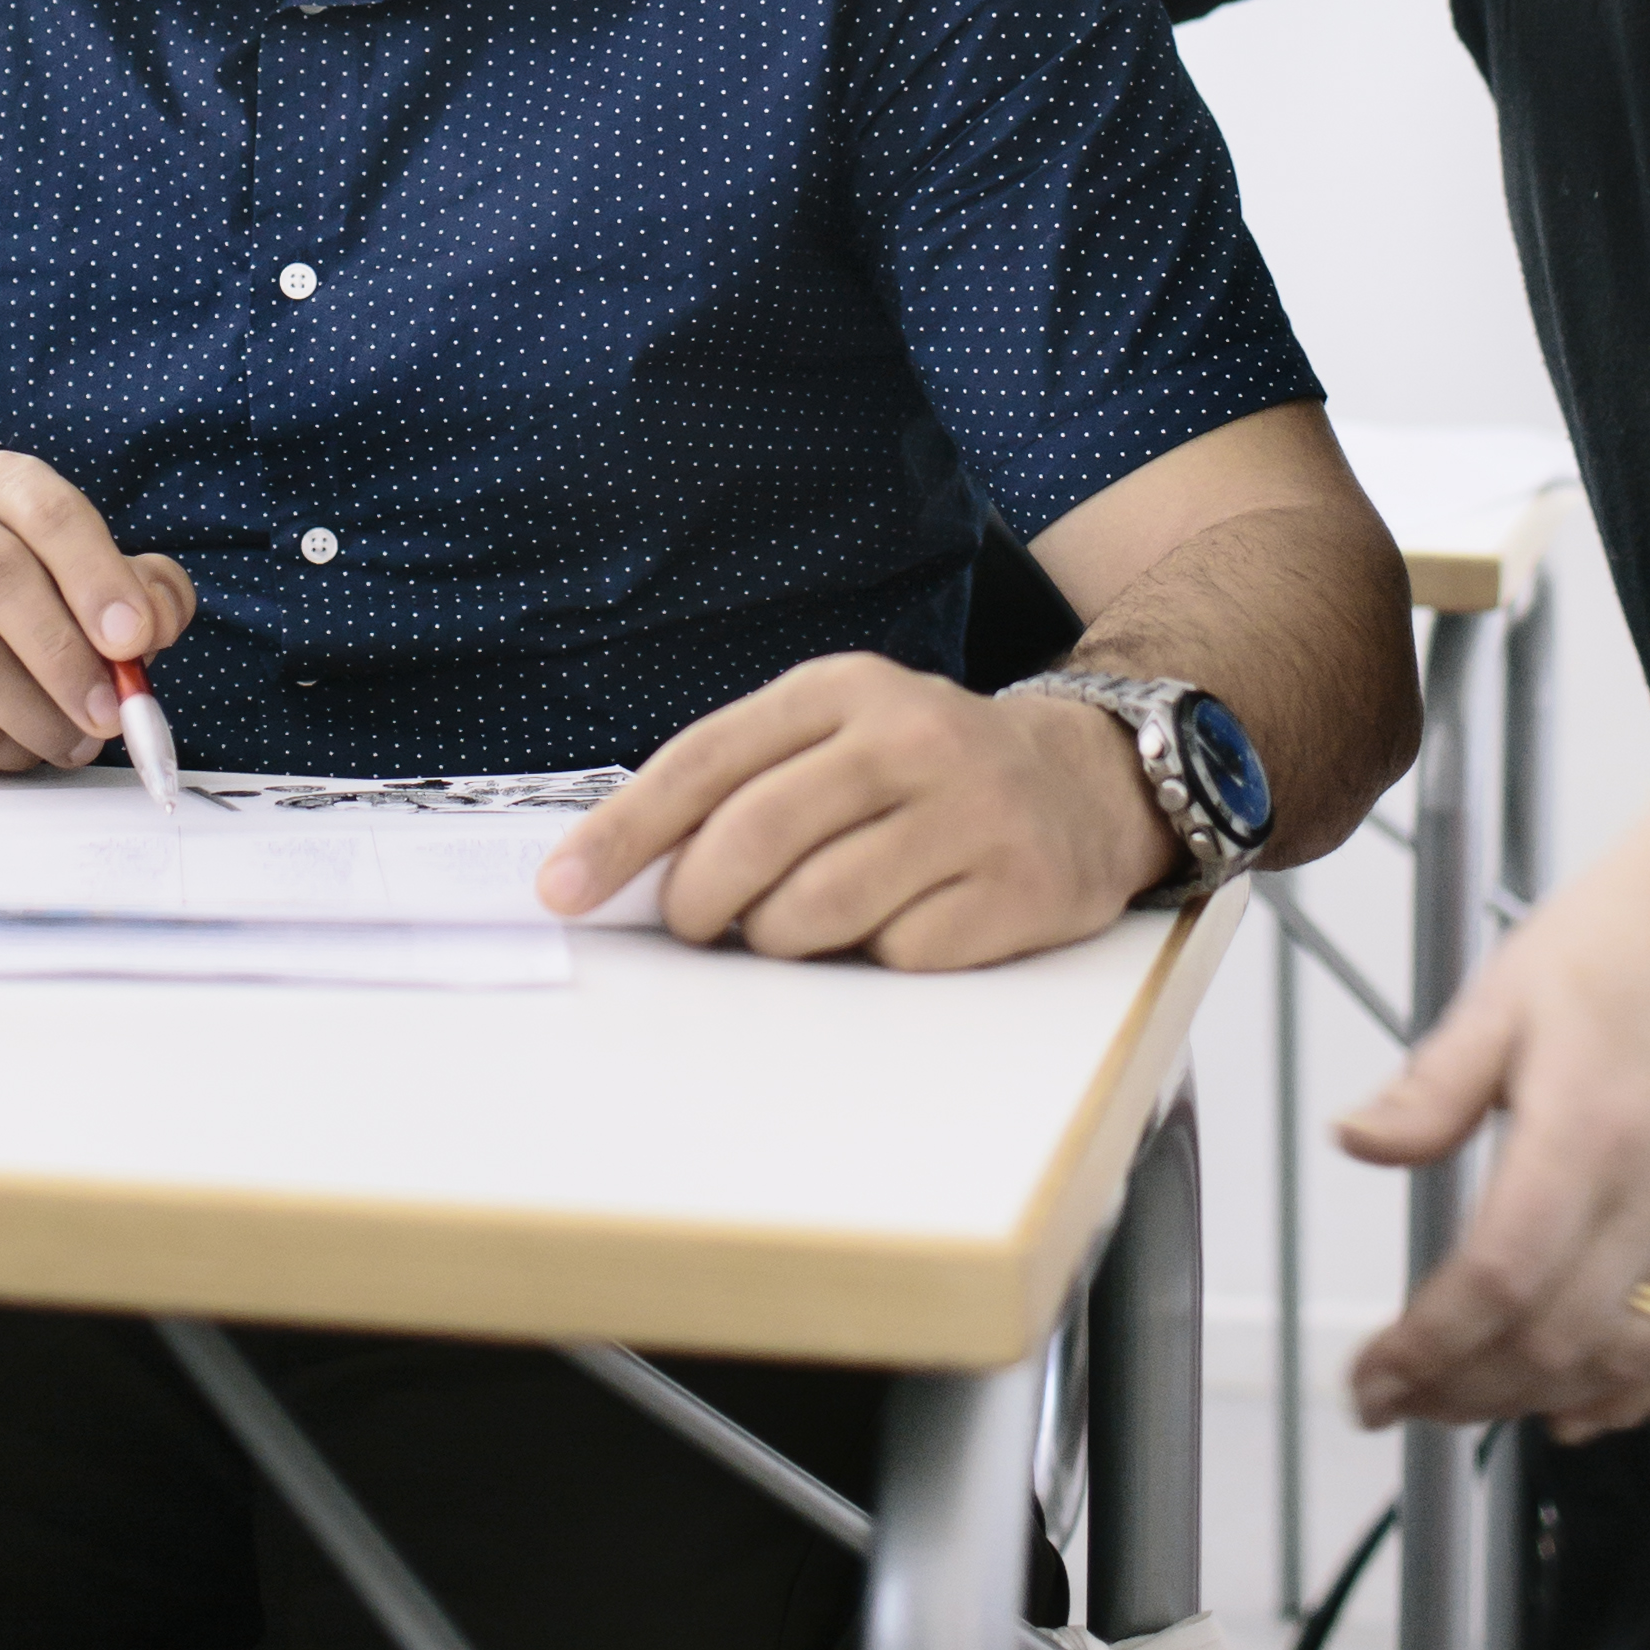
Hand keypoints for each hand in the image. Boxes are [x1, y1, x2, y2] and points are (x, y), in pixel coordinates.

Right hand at [0, 451, 194, 775]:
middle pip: (1, 581)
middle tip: (112, 714)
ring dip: (38, 717)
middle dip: (68, 659)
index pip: (50, 513)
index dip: (97, 577)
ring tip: (77, 743)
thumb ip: (147, 594)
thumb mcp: (97, 583)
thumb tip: (155, 622)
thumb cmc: (30, 605)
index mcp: (0, 485)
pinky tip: (24, 748)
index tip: (135, 638)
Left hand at [537, 652, 1174, 966]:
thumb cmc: (922, 770)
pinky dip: (876, 959)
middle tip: (696, 926)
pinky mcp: (1022, 889)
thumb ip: (744, 783)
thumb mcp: (837, 735)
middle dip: (698, 903)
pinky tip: (900, 926)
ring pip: (817, 910)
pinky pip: (900, 956)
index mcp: (843, 689)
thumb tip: (628, 874)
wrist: (1087, 780)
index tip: (563, 890)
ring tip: (798, 926)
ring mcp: (972, 813)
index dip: (623, 834)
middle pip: (754, 839)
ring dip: (782, 939)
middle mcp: (910, 737)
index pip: (705, 761)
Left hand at [1339, 682, 1649, 1439]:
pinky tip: (1575, 1411)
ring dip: (1538, 1402)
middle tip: (1402, 1400)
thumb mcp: (1504, 994)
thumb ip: (1432, 1088)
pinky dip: (1634, 1398)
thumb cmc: (1628, 944)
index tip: (1371, 1380)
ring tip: (1466, 1403)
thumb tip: (1355, 1143)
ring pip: (1628, 1363)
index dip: (1428, 1350)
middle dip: (1465, 1392)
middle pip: (1557, 1341)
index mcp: (1587, 1127)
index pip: (1498, 1279)